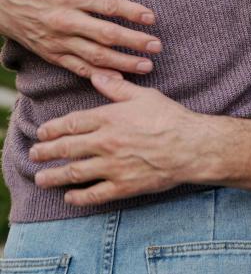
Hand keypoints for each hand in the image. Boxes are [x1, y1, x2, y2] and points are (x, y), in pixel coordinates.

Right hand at [0, 0, 160, 78]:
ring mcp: (58, 41)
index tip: (152, 18)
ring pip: (96, 56)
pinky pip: (79, 69)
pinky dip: (100, 76)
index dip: (132, 12)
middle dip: (134, 42)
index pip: (107, 5)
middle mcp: (65, 21)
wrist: (0, 3)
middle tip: (157, 46)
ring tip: (147, 66)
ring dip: (123, 63)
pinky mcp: (52, 55)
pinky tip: (120, 80)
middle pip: (106, 34)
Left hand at [30, 73, 211, 205]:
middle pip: (66, 148)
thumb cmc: (171, 118)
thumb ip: (117, 88)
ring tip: (42, 178)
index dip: (53, 128)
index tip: (42, 132)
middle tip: (34, 154)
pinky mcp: (123, 186)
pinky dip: (78, 197)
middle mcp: (106, 143)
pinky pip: (94, 195)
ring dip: (54, 177)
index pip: (72, 123)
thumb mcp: (145, 96)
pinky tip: (70, 196)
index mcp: (110, 119)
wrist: (192, 146)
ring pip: (74, 173)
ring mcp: (113, 166)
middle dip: (46, 152)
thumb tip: (97, 76)